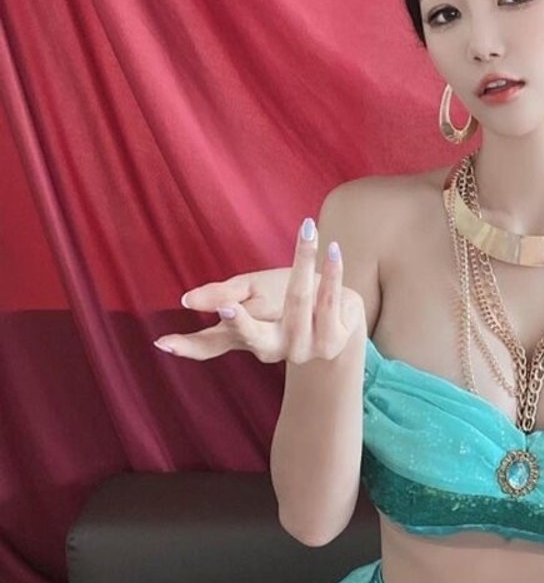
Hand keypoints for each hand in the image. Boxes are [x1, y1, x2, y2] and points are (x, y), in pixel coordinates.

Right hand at [153, 219, 365, 363]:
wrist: (341, 313)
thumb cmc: (288, 299)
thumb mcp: (253, 291)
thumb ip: (224, 294)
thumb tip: (186, 301)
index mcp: (247, 338)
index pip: (211, 344)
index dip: (188, 345)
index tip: (163, 342)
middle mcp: (272, 349)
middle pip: (253, 335)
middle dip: (240, 321)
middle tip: (227, 307)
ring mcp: (303, 349)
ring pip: (298, 302)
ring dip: (303, 263)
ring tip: (308, 232)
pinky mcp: (332, 343)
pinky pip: (329, 302)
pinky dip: (332, 273)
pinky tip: (332, 249)